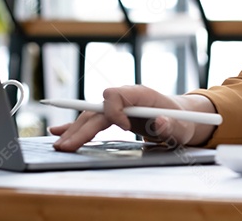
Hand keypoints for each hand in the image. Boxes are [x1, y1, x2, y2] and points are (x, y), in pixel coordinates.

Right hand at [48, 85, 216, 151]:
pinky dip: (77, 127)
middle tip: (66, 147)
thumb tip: (160, 122)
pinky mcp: (115, 116)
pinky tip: (59, 132)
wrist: (182, 118)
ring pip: (92, 116)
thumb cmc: (183, 122)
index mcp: (141, 94)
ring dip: (74, 130)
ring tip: (59, 145)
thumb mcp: (183, 127)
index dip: (114, 111)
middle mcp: (125, 97)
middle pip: (97, 109)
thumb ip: (172, 125)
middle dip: (81, 128)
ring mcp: (119, 106)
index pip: (115, 95)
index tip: (125, 129)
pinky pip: (93, 120)